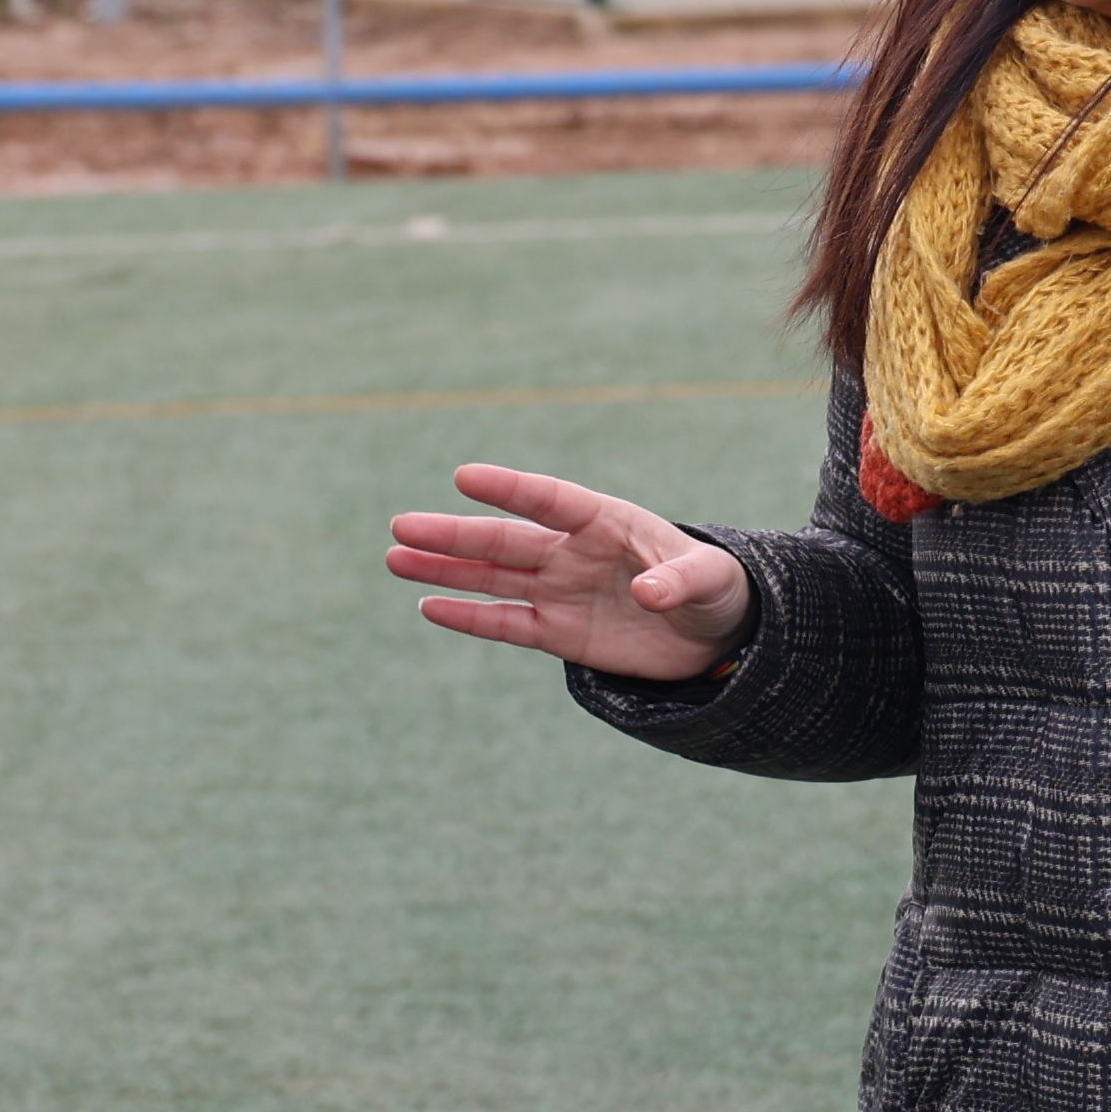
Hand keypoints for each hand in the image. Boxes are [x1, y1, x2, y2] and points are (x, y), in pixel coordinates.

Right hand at [385, 464, 753, 685]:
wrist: (715, 633)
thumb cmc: (714, 589)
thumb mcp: (709, 581)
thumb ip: (679, 581)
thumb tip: (649, 595)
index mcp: (606, 522)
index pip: (549, 500)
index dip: (508, 489)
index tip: (464, 477)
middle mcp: (572, 552)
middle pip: (503, 541)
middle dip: (453, 534)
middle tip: (401, 526)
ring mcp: (560, 591)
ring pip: (492, 578)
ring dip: (445, 568)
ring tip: (395, 557)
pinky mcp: (559, 633)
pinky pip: (506, 623)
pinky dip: (469, 616)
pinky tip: (429, 605)